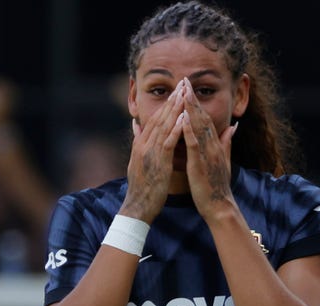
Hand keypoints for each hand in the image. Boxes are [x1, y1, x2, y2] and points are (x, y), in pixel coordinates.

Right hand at [119, 79, 186, 223]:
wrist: (138, 206)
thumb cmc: (142, 187)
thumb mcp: (137, 161)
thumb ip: (138, 141)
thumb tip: (135, 124)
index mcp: (141, 144)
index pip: (154, 119)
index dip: (165, 104)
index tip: (175, 90)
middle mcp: (143, 145)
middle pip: (158, 117)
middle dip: (171, 100)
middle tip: (182, 83)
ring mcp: (149, 152)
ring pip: (163, 126)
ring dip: (174, 109)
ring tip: (184, 93)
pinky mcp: (158, 162)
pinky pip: (167, 142)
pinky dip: (175, 129)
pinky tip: (183, 117)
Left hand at [179, 78, 237, 220]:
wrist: (220, 206)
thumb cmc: (218, 186)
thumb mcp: (224, 161)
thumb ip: (227, 143)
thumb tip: (234, 127)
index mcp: (215, 144)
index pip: (205, 118)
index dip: (197, 102)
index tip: (189, 87)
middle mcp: (213, 145)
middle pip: (202, 117)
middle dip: (192, 98)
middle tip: (184, 80)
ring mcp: (207, 153)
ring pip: (198, 126)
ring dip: (190, 108)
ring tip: (182, 91)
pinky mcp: (200, 163)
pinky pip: (194, 144)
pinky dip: (189, 130)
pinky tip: (183, 118)